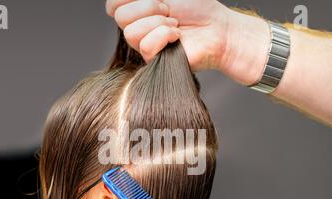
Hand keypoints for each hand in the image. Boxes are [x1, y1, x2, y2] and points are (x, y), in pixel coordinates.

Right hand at [106, 0, 269, 84]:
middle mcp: (138, 28)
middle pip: (119, 16)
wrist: (218, 28)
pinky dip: (164, 35)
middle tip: (169, 9)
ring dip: (157, 22)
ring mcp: (144, 45)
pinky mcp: (154, 61)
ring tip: (175, 24)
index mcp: (138, 10)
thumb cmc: (198, 7)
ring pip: (130, 32)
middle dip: (148, 6)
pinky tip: (177, 36)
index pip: (113, 5)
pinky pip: (145, 45)